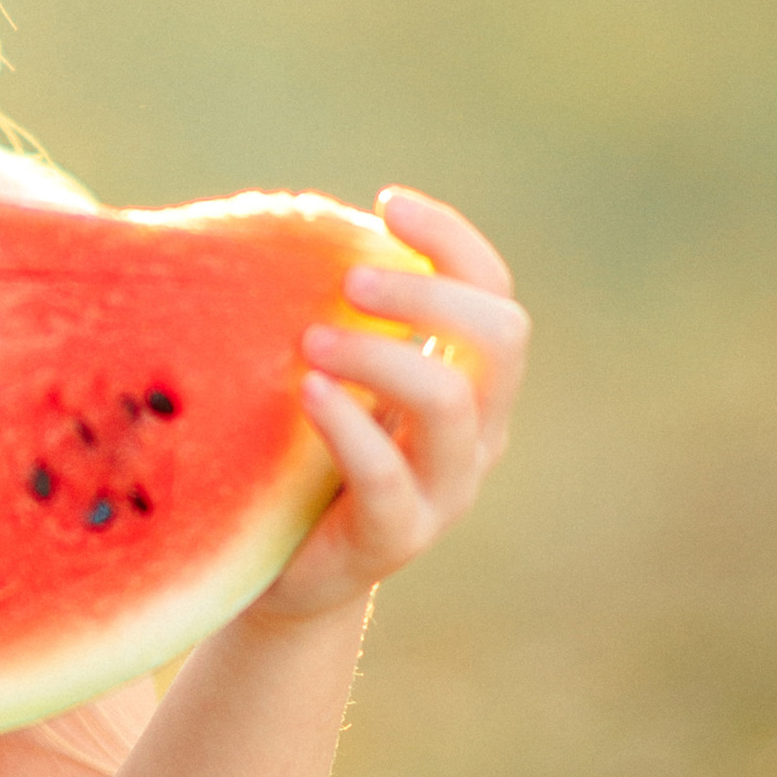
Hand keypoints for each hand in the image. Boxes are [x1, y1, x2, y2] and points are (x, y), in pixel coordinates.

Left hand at [251, 187, 529, 623]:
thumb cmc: (297, 451)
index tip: (387, 204)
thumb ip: (328, 308)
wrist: (279, 572)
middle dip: (429, 293)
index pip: (493, 289)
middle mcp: (476, 430)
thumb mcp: (322, 369)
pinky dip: (351, 426)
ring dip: (384, 354)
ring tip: (312, 341)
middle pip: (500, 337)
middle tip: (348, 279)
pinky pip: (391, 478)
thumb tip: (276, 216)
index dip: (451, 239)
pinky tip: (308, 393)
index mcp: (468, 378)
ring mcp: (445, 488)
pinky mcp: (398, 537)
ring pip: (454, 403)